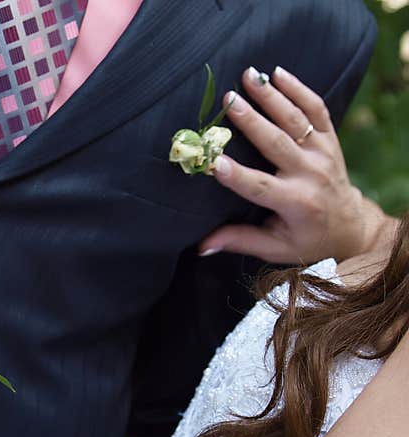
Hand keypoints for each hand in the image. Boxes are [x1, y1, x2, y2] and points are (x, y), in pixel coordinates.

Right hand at [200, 66, 398, 263]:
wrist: (349, 226)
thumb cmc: (305, 240)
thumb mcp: (273, 248)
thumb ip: (239, 241)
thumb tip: (202, 246)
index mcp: (295, 203)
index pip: (260, 187)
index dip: (236, 175)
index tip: (214, 161)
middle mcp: (311, 175)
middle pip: (277, 144)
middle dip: (252, 121)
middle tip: (229, 101)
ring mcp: (323, 154)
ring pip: (296, 120)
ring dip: (272, 96)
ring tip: (249, 76)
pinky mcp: (329, 140)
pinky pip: (317, 109)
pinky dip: (299, 89)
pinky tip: (279, 73)